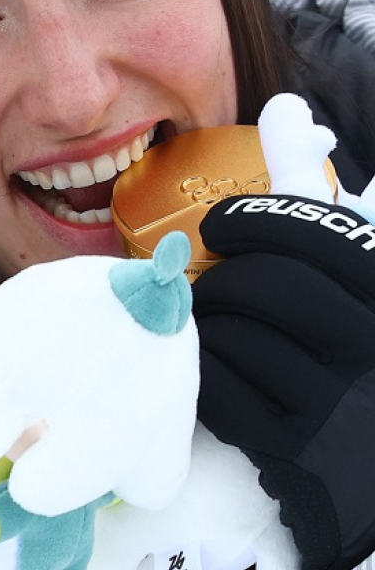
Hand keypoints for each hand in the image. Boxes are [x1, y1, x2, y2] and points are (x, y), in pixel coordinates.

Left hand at [194, 193, 374, 569]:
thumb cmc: (363, 376)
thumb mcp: (361, 288)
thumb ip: (321, 211)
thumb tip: (285, 111)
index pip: (313, 234)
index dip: (252, 220)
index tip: (223, 226)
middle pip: (263, 286)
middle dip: (223, 283)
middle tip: (214, 293)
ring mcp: (341, 408)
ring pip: (233, 341)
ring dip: (209, 335)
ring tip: (220, 340)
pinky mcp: (302, 458)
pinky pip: (223, 398)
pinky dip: (210, 385)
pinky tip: (223, 385)